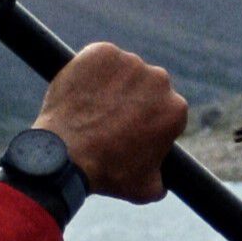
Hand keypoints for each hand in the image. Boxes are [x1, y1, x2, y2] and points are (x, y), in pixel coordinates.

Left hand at [39, 41, 187, 202]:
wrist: (66, 153)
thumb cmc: (107, 173)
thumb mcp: (146, 188)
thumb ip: (162, 179)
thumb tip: (163, 179)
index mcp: (175, 109)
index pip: (165, 110)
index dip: (148, 122)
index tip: (130, 131)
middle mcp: (158, 79)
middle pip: (147, 86)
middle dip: (133, 99)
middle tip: (109, 118)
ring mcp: (128, 62)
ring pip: (122, 71)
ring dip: (112, 84)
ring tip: (91, 108)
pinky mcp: (101, 51)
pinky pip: (99, 59)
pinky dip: (91, 71)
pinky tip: (82, 92)